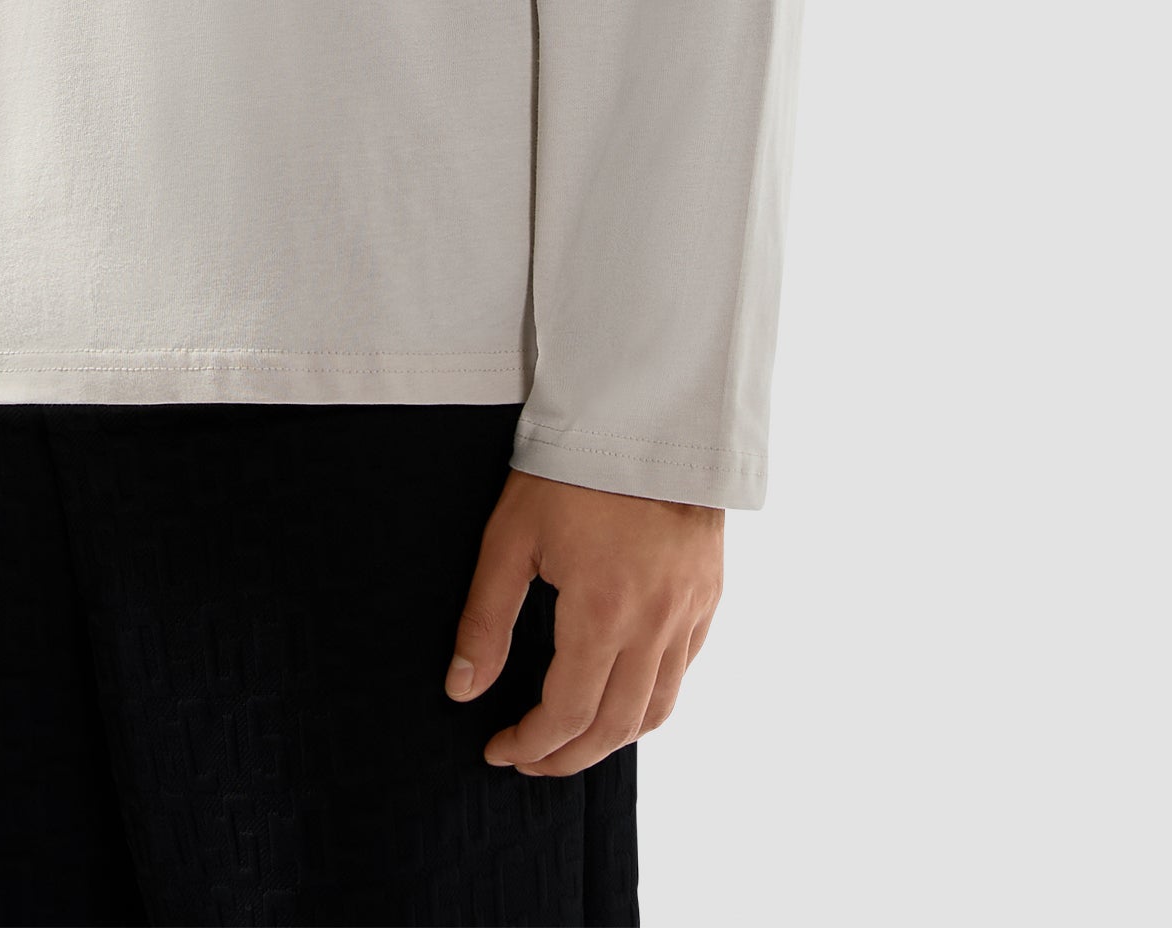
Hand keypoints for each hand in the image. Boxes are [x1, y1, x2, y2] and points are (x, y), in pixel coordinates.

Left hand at [445, 471, 722, 773]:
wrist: (642, 413)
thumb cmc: (569, 469)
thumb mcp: (510, 539)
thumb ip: (485, 621)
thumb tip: (463, 690)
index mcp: (602, 611)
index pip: (567, 714)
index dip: (531, 745)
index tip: (500, 751)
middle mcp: (654, 623)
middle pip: (614, 727)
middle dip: (567, 757)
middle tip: (530, 759)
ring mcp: (688, 611)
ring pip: (657, 709)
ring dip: (613, 739)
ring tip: (573, 740)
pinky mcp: (708, 595)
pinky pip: (683, 671)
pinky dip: (651, 700)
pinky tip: (621, 693)